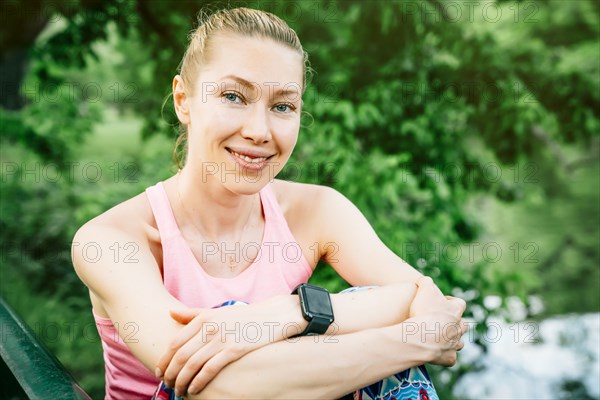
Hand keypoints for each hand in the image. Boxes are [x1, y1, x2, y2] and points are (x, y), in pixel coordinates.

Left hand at [155, 296, 292, 395]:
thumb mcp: (216, 311)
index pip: (175, 342)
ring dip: (182, 381)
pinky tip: (194, 390)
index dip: (164, 360)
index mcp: (203, 318)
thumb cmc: (242, 316)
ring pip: (192, 365)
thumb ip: (192, 314)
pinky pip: (210, 369)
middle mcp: (209, 328)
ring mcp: (222, 339)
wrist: (272, 316)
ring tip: (178, 391)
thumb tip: (170, 313)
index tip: (159, 371)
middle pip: (180, 356)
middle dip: (170, 374)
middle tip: (166, 385)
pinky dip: (199, 382)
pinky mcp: (234, 349)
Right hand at [406, 276, 467, 365]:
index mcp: (456, 310)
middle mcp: (459, 327)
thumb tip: (423, 280)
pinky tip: (437, 353)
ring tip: (438, 338)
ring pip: (459, 342)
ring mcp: (455, 344)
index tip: (440, 303)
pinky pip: (450, 358)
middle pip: (463, 324)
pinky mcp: (449, 358)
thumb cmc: (424, 312)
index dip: (451, 302)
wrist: (420, 337)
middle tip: (439, 322)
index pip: (460, 304)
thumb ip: (426, 281)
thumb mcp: (424, 289)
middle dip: (453, 323)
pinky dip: (445, 356)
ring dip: (451, 340)